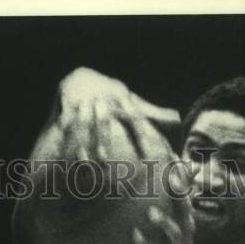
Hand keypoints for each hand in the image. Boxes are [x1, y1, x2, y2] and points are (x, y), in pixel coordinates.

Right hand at [56, 67, 179, 161]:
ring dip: (86, 144)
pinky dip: (66, 137)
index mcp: (122, 98)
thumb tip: (178, 119)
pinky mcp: (68, 101)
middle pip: (105, 121)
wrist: (82, 77)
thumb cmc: (112, 94)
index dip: (142, 136)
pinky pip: (66, 122)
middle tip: (108, 163)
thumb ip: (153, 112)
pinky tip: (67, 152)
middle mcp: (103, 97)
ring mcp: (84, 99)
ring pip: (84, 124)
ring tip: (90, 166)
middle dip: (105, 141)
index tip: (149, 156)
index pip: (134, 118)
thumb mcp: (132, 101)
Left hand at [132, 163, 194, 243]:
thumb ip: (179, 194)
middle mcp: (183, 228)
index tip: (173, 154)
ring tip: (152, 212)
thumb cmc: (177, 238)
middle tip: (171, 177)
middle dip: (179, 192)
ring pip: (171, 230)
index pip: (184, 190)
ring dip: (163, 220)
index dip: (180, 172)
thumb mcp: (181, 217)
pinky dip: (143, 243)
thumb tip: (182, 166)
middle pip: (184, 208)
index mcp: (185, 216)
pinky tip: (134, 235)